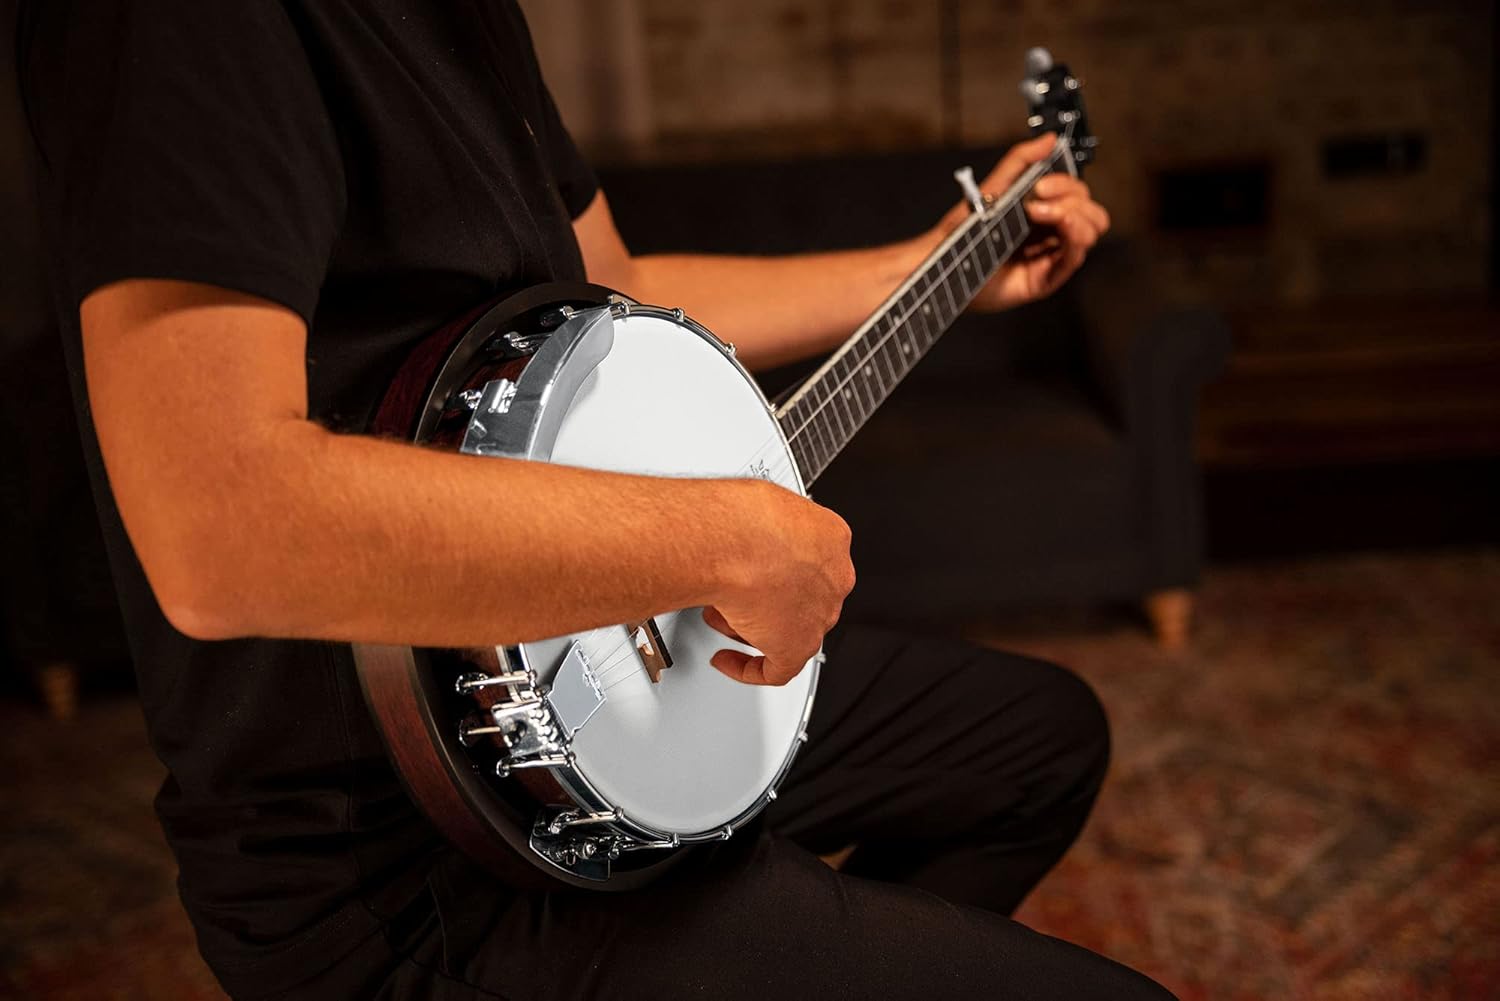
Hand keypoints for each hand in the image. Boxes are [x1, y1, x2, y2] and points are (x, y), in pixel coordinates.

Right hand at [702, 482, 853, 685]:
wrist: (739, 540)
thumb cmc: (743, 517)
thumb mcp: (755, 504)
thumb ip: (757, 526)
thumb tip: (732, 532)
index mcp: (830, 537)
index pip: (812, 560)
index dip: (780, 568)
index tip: (760, 568)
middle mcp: (833, 577)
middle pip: (802, 596)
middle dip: (765, 597)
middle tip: (735, 591)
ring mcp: (819, 614)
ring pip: (789, 629)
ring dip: (752, 626)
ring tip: (720, 614)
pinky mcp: (797, 647)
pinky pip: (776, 669)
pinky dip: (748, 668)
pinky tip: (727, 660)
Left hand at [928, 132, 1110, 311]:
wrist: (946, 260)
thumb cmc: (964, 229)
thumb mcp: (996, 186)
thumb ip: (1022, 160)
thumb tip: (1050, 139)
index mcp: (1044, 211)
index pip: (1079, 194)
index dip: (1067, 185)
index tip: (1041, 185)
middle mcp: (1051, 233)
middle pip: (1092, 212)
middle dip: (1073, 200)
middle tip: (1038, 203)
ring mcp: (1050, 255)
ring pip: (1090, 232)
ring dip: (1074, 217)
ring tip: (1040, 216)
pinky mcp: (1045, 278)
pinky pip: (1075, 258)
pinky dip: (1073, 237)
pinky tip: (1056, 228)